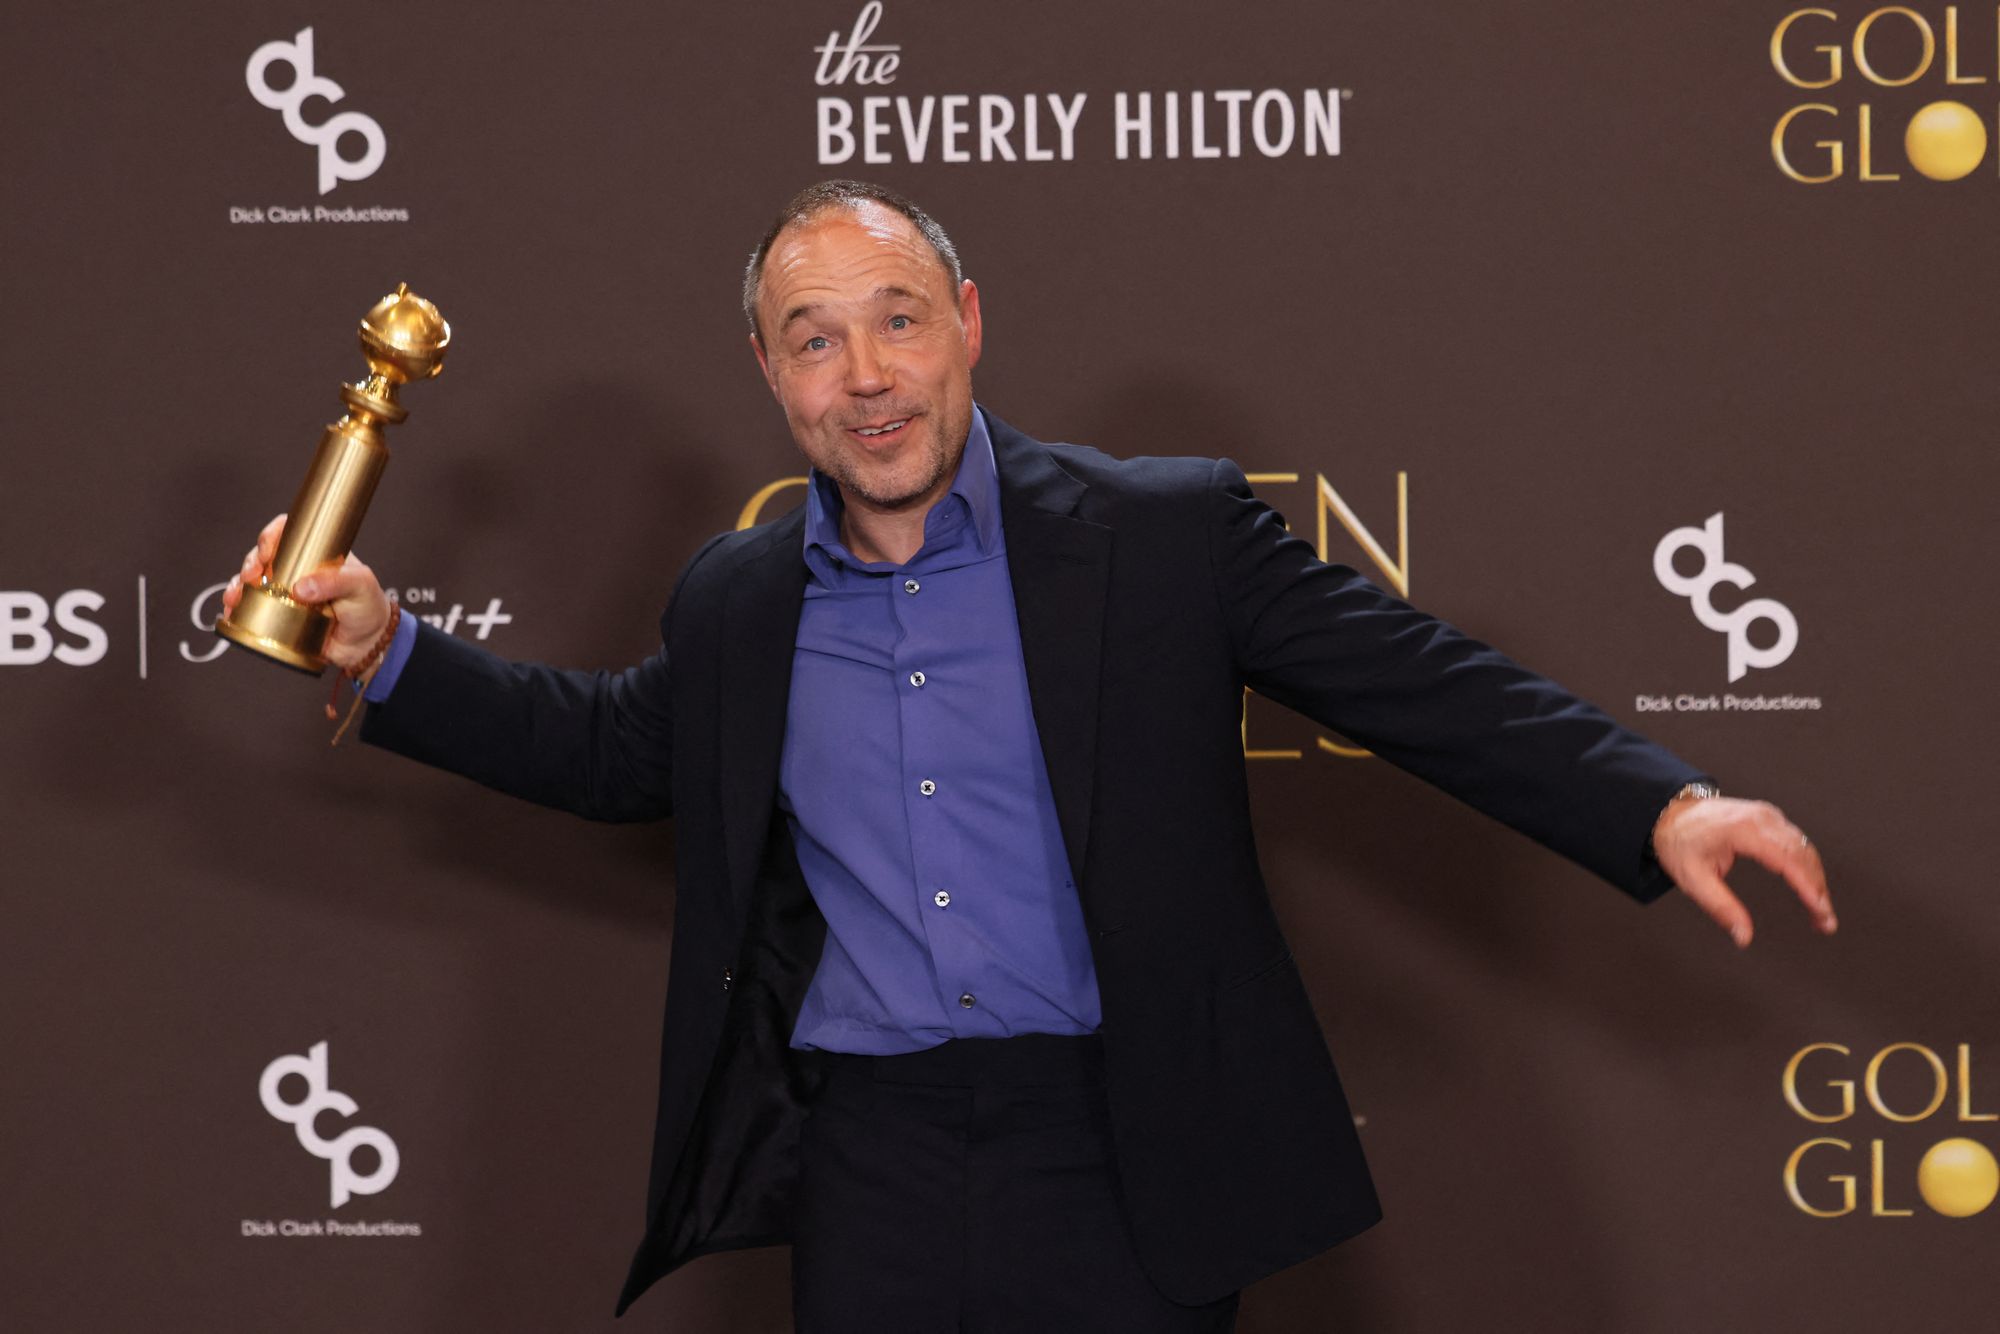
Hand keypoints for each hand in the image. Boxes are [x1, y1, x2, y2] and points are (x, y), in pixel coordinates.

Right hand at [222, 513, 392, 675]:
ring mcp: (285, 592)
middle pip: (263, 555)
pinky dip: (237, 607)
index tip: (267, 549)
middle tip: (251, 575)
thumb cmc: (368, 607)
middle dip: (250, 561)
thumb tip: (301, 587)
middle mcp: (297, 570)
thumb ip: (335, 582)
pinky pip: (251, 606)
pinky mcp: (278, 614)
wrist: (366, 646)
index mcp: (317, 554)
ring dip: (237, 584)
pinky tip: (232, 611)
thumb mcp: (360, 586)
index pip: (289, 532)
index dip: (273, 534)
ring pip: (252, 580)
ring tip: (235, 596)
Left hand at [1651, 795, 1834, 948]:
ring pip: (1805, 849)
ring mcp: (1768, 816)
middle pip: (1802, 855)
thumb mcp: (1693, 880)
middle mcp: (1762, 818)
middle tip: (1825, 922)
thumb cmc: (1679, 843)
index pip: (1787, 859)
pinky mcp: (1770, 819)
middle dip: (1818, 890)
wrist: (1671, 813)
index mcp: (1743, 830)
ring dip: (1816, 880)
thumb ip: (1720, 908)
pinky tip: (1810, 889)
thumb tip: (1743, 937)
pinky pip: (1797, 843)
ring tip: (1820, 914)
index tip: (1821, 910)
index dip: (1807, 886)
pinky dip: (1807, 867)